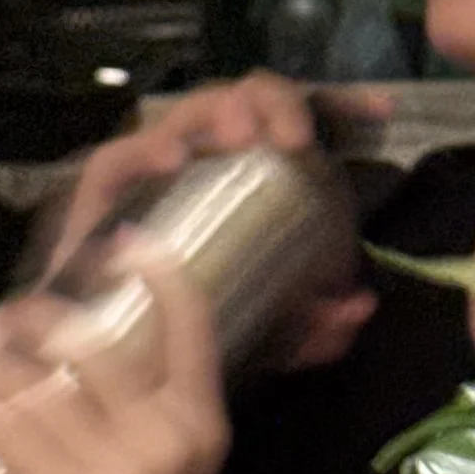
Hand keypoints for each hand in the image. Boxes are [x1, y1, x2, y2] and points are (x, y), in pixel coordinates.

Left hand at [0, 245, 231, 473]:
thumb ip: (154, 422)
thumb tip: (110, 360)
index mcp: (201, 429)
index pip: (190, 323)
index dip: (156, 272)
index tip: (123, 243)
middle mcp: (165, 438)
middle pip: (91, 337)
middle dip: (35, 318)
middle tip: (4, 323)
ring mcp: (114, 469)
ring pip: (34, 377)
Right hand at [38, 71, 381, 370]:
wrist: (92, 369)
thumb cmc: (180, 333)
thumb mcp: (262, 337)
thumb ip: (308, 329)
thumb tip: (356, 309)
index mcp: (251, 180)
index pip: (295, 124)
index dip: (340, 105)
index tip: (382, 111)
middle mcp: (204, 162)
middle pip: (246, 104)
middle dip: (277, 104)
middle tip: (296, 137)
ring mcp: (152, 171)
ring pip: (189, 115)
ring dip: (218, 112)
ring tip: (242, 134)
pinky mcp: (101, 194)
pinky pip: (119, 159)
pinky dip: (144, 151)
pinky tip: (171, 159)